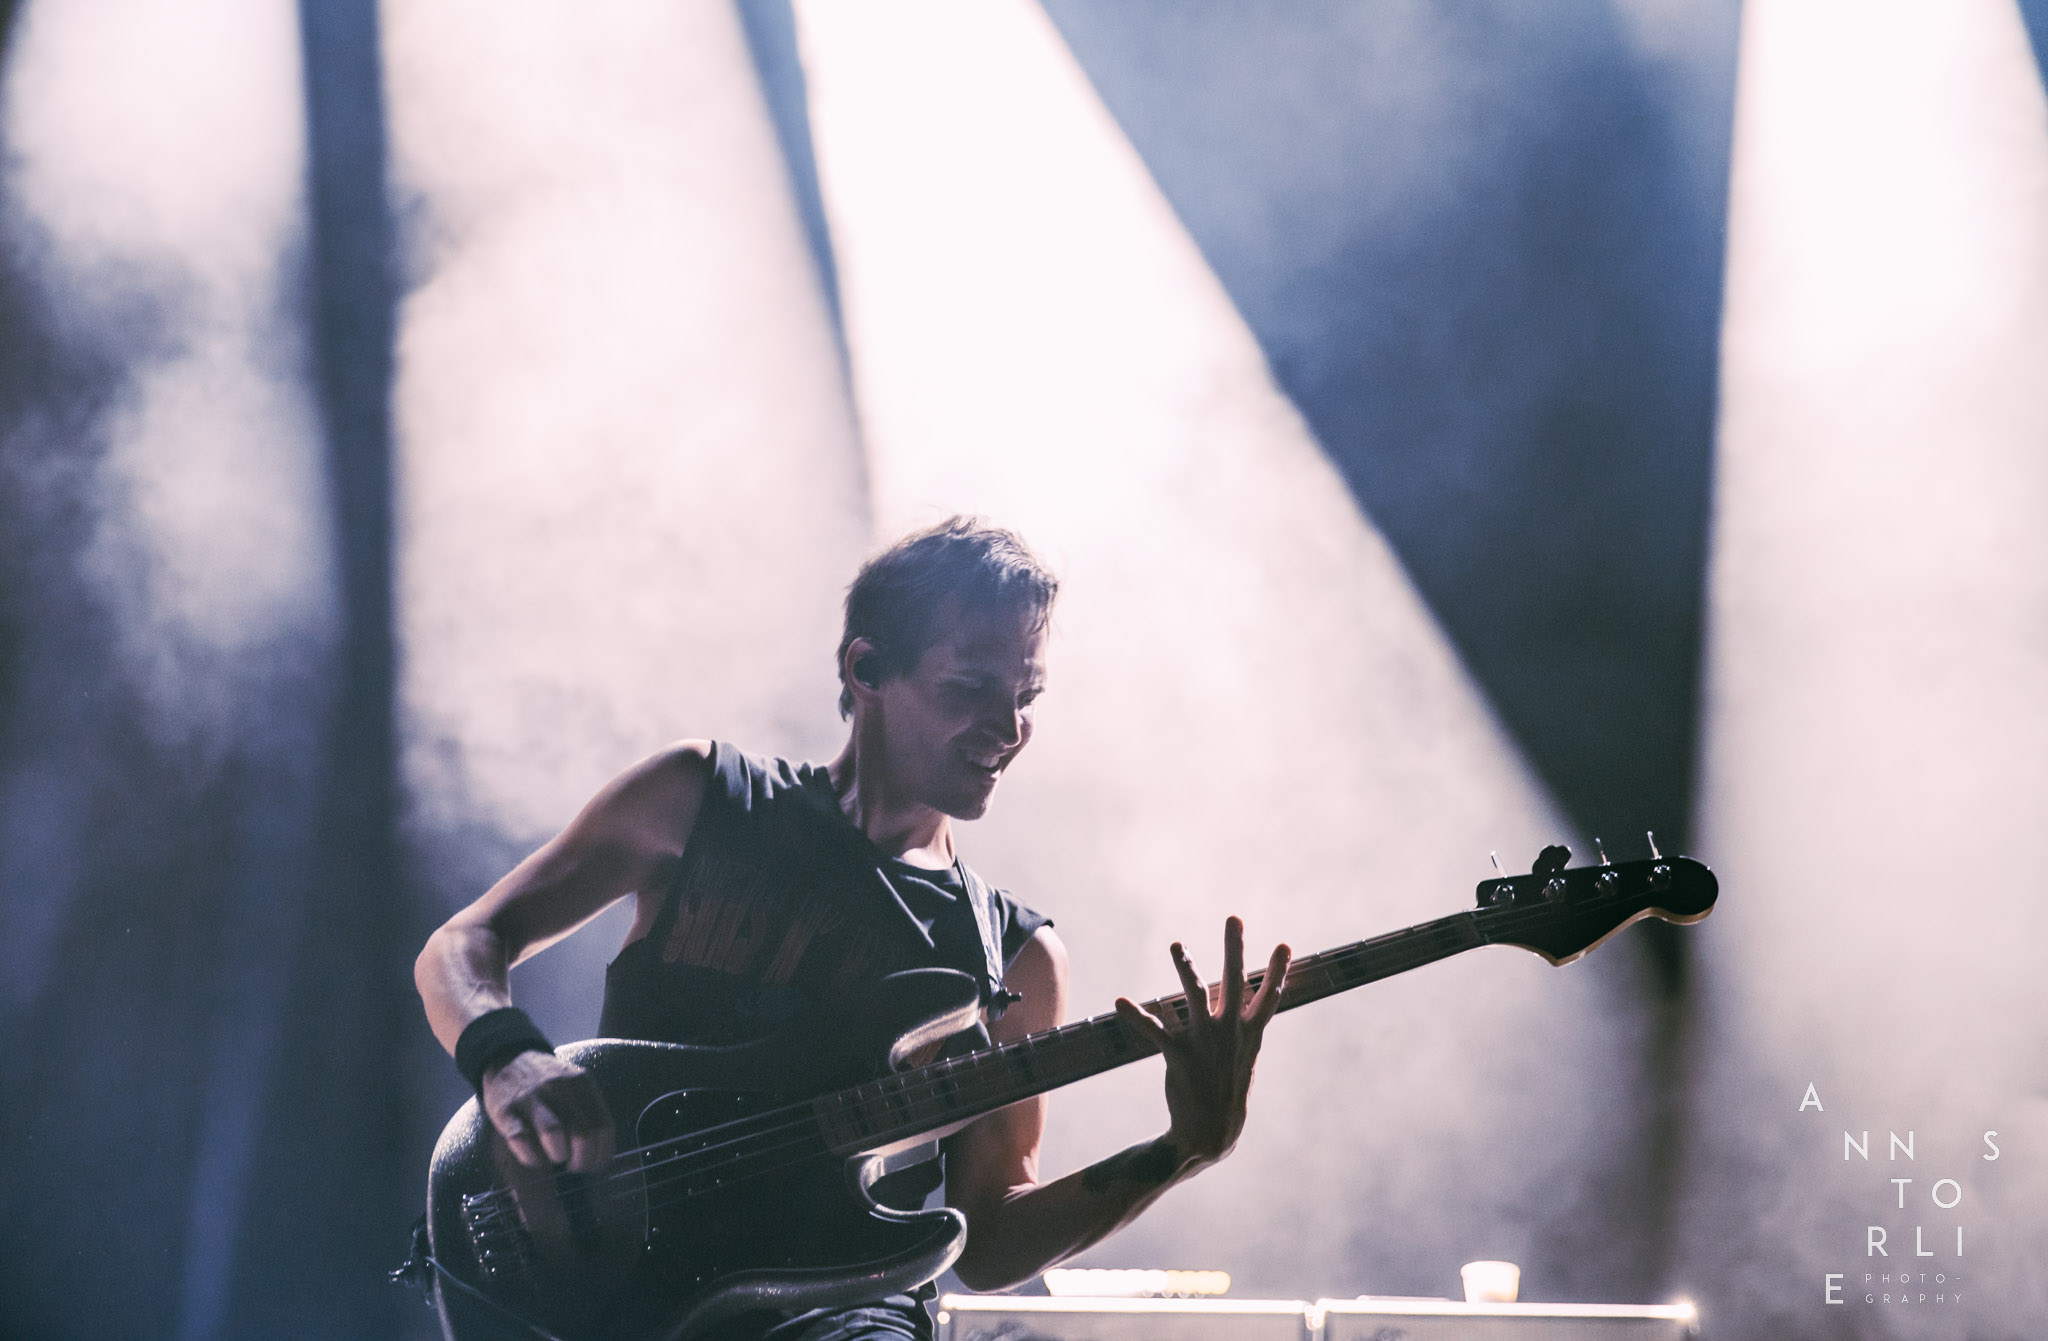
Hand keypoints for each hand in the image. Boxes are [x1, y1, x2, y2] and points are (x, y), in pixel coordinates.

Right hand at [480, 1050, 615, 1171]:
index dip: (602, 1154)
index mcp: (582, 1083)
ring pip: (554, 1134)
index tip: (595, 1165)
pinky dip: (531, 1157)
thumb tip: (602, 1156)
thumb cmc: (548, 1084)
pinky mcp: (505, 1110)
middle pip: (583, 1133)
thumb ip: (590, 1113)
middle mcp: (559, 1087)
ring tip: (556, 1158)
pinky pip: (520, 1139)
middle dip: (582, 1160)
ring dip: (559, 1156)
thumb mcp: (575, 1087)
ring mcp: (531, 1097)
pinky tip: (535, 1158)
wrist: (508, 1058)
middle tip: (574, 1166)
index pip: (604, 1126)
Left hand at [1113, 917, 1289, 1167]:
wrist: (1211, 1133)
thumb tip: (1248, 1013)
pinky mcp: (1179, 1055)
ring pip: (1194, 994)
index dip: (1277, 971)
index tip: (1284, 946)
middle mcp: (1229, 1032)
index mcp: (1249, 1035)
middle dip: (1234, 948)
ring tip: (1177, 945)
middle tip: (1233, 919)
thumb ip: (1244, 1032)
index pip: (1268, 998)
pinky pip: (1154, 1030)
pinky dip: (1136, 1016)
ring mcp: (1204, 1041)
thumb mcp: (1244, 1060)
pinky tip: (1121, 1002)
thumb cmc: (1227, 1094)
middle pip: (1234, 982)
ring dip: (1185, 966)